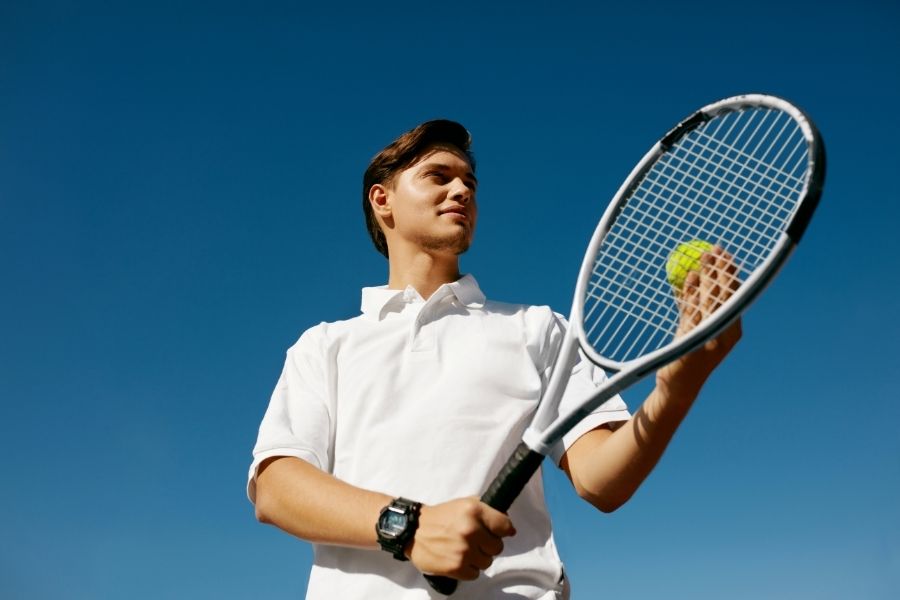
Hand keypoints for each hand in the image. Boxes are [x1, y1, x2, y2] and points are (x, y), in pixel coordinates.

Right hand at [406, 497, 514, 579]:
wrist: (413, 531)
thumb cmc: (441, 517)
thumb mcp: (463, 503)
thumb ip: (485, 510)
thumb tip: (507, 525)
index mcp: (474, 510)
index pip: (505, 526)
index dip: (503, 530)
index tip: (498, 533)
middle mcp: (471, 530)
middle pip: (498, 547)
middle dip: (488, 545)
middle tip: (476, 542)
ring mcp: (464, 550)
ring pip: (487, 562)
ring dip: (478, 558)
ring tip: (465, 551)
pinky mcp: (456, 567)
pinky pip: (475, 574)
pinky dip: (468, 569)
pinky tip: (458, 559)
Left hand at [657, 245, 741, 396]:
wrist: (679, 387)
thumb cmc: (688, 356)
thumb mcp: (696, 330)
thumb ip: (697, 308)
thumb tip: (695, 277)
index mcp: (732, 331)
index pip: (734, 297)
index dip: (730, 274)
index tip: (726, 255)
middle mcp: (724, 335)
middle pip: (723, 296)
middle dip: (720, 270)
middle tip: (715, 249)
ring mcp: (709, 340)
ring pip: (708, 301)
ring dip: (706, 276)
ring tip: (703, 257)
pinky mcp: (692, 345)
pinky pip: (690, 314)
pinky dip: (689, 294)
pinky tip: (689, 279)